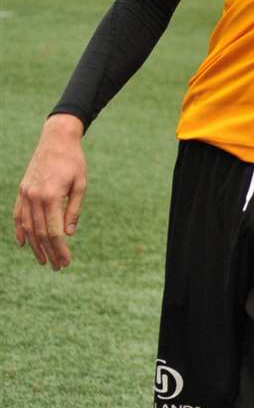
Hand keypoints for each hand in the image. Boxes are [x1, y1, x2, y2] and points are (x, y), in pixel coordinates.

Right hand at [13, 114, 86, 270]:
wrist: (56, 140)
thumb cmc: (74, 162)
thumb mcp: (81, 184)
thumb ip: (74, 209)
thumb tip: (68, 234)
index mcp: (52, 196)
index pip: (54, 231)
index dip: (60, 249)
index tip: (66, 262)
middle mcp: (35, 197)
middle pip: (41, 233)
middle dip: (49, 252)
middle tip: (57, 267)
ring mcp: (25, 194)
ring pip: (28, 227)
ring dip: (35, 246)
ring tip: (43, 260)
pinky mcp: (22, 191)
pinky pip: (18, 215)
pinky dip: (20, 230)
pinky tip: (24, 243)